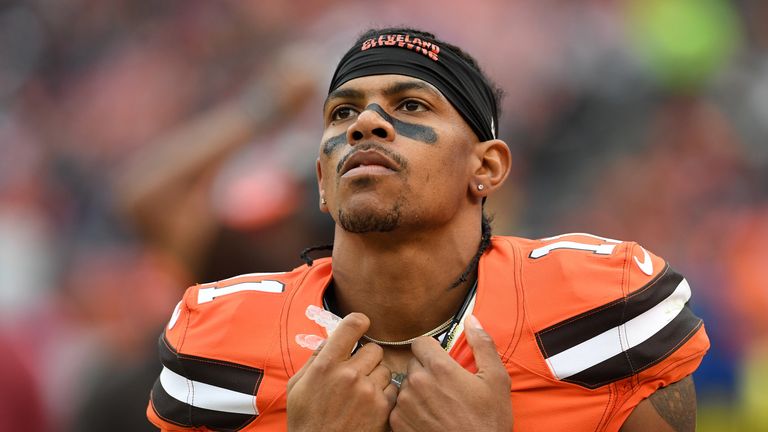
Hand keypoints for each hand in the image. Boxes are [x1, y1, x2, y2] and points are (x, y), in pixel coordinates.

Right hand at [287, 313, 397, 431]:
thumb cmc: (306, 421)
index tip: (361, 326)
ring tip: (361, 393)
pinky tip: (370, 405)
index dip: (359, 323)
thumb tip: (331, 339)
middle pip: (374, 349)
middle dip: (367, 358)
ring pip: (385, 369)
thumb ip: (315, 359)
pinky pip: (392, 389)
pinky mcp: (382, 409)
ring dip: (376, 377)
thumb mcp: (297, 386)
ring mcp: (368, 392)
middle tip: (357, 372)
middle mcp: (349, 374)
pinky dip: (384, 395)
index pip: (352, 325)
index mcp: (326, 365)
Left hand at [389, 315, 511, 431]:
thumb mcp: (496, 380)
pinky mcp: (398, 424)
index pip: (420, 342)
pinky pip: (398, 407)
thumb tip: (471, 320)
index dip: (432, 349)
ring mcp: (405, 404)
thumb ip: (482, 345)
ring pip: (405, 385)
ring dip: (418, 391)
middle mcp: (417, 383)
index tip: (441, 359)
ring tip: (438, 405)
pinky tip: (428, 418)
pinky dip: (410, 411)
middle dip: (426, 371)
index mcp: (439, 368)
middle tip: (445, 387)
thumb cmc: (488, 422)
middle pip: (413, 364)